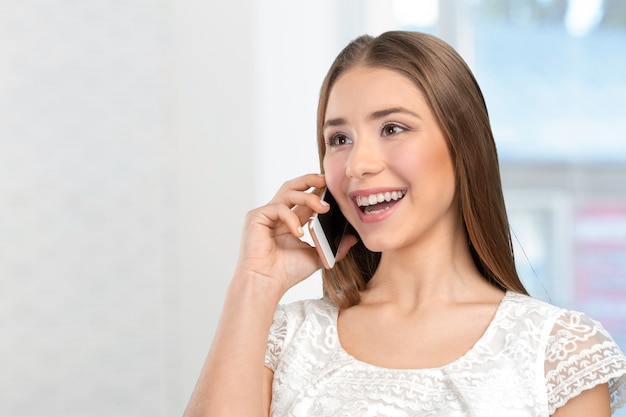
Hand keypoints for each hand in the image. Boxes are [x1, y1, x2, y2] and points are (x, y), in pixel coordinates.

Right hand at [235, 174, 336, 292]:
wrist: (266, 283)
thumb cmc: (286, 272)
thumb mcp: (317, 257)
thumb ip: (334, 247)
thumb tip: (353, 238)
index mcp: (290, 221)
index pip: (304, 198)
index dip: (318, 190)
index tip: (334, 188)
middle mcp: (277, 214)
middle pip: (293, 186)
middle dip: (310, 179)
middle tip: (327, 180)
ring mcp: (266, 214)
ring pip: (288, 192)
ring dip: (308, 197)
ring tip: (324, 208)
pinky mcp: (256, 217)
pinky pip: (279, 208)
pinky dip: (292, 218)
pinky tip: (300, 232)